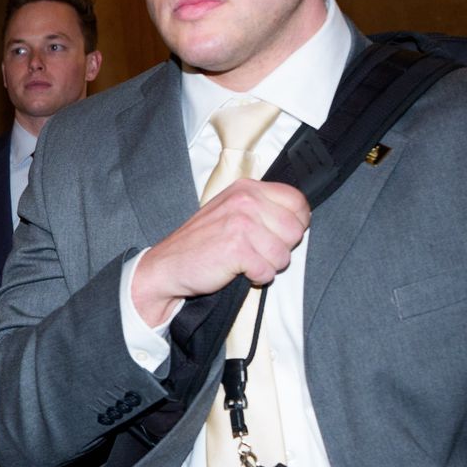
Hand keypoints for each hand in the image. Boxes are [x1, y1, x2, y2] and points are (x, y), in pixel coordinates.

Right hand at [130, 179, 309, 325]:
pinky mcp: (237, 250)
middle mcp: (246, 201)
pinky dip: (256, 278)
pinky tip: (239, 271)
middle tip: (257, 251)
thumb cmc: (201, 242)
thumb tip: (298, 218)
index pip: (297, 201)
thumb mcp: (230, 210)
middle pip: (295, 230)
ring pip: (283, 254)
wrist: (168, 265)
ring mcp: (241, 224)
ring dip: (268, 266)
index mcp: (247, 188)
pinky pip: (268, 272)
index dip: (296, 223)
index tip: (279, 235)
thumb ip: (262, 207)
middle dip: (281, 248)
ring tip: (246, 261)